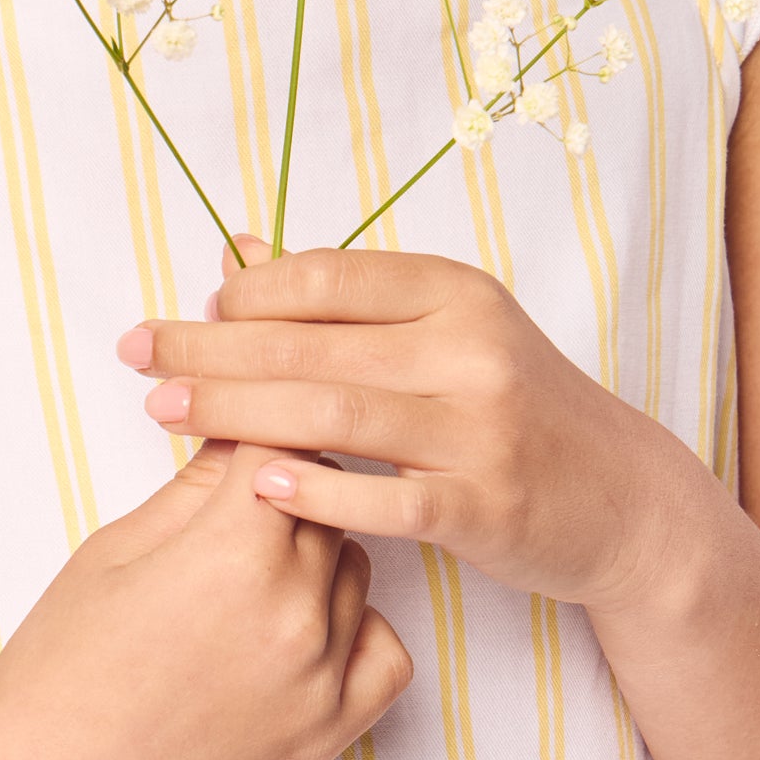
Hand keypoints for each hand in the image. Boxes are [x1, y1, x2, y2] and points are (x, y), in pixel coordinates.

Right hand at [0, 436, 411, 759]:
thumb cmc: (59, 672)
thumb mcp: (113, 552)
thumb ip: (193, 489)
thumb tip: (241, 438)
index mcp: (235, 551)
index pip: (286, 449)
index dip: (254, 436)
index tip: (236, 443)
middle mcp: (294, 611)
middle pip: (325, 504)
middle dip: (281, 493)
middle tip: (229, 513)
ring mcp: (319, 679)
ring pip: (354, 569)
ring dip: (316, 557)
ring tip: (247, 580)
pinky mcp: (327, 736)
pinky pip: (386, 654)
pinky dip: (357, 629)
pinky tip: (306, 629)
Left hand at [115, 240, 701, 612]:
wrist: (620, 497)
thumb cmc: (514, 408)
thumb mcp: (447, 333)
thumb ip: (347, 301)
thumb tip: (240, 254)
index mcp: (454, 292)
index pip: (325, 276)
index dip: (243, 294)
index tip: (187, 313)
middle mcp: (470, 348)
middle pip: (311, 345)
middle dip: (210, 350)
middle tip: (139, 357)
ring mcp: (482, 428)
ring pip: (333, 414)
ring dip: (235, 413)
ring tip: (164, 412)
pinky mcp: (486, 504)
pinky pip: (386, 498)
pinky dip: (316, 490)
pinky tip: (255, 484)